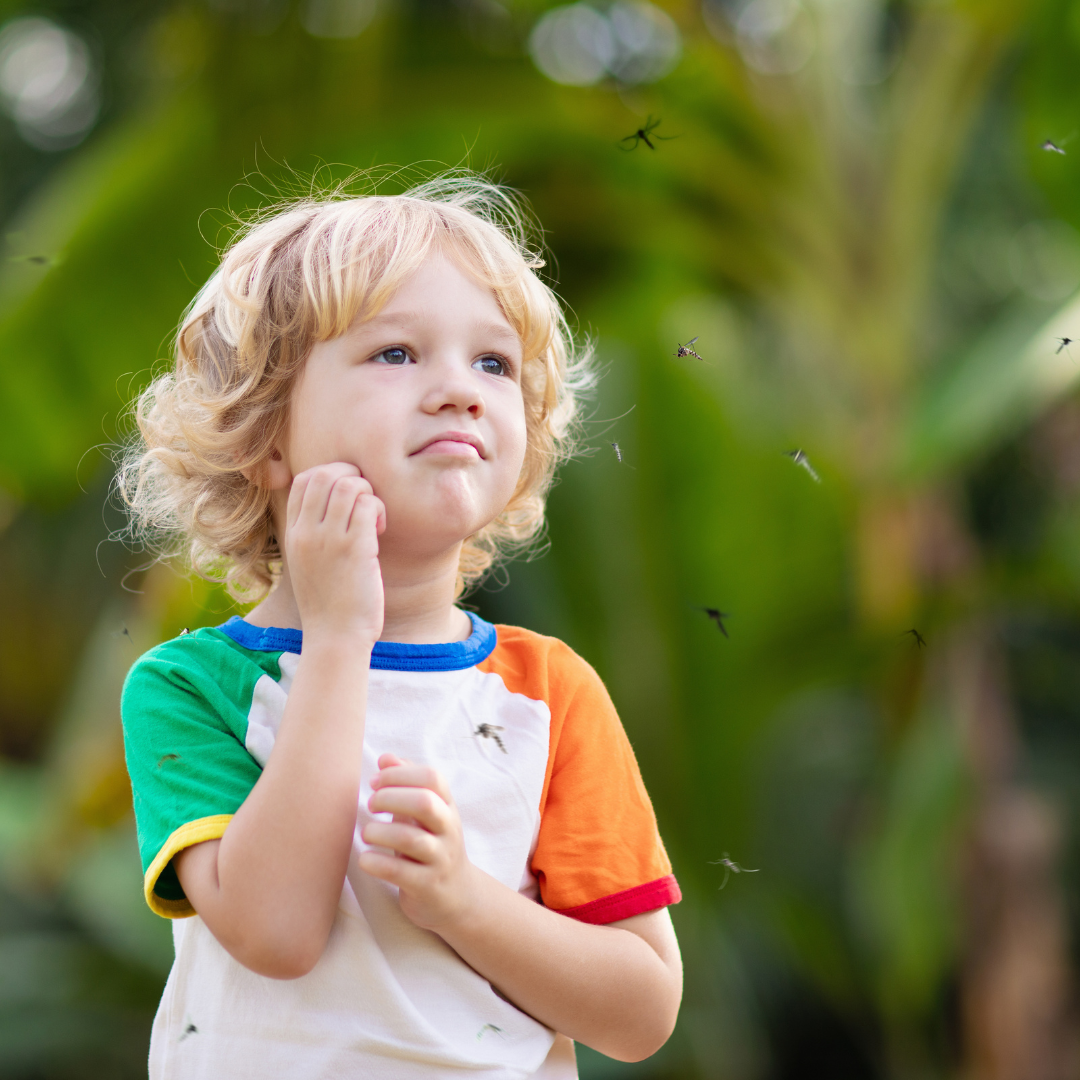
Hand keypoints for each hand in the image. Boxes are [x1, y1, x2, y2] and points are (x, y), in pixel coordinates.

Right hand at [284, 463, 384, 645]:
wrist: (334, 638)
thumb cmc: (328, 604)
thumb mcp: (307, 564)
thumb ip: (312, 534)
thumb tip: (333, 507)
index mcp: (293, 534)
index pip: (303, 480)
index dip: (330, 477)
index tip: (346, 500)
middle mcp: (307, 533)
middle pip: (324, 474)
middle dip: (351, 477)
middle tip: (364, 503)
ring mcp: (330, 540)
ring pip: (349, 484)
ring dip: (368, 494)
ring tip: (372, 520)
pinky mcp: (356, 549)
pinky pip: (369, 505)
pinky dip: (379, 509)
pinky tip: (379, 531)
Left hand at [358, 753, 478, 931]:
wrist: (458, 898)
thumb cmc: (432, 848)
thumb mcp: (426, 815)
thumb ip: (407, 785)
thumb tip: (386, 758)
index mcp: (447, 807)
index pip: (432, 778)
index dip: (400, 774)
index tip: (375, 781)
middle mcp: (448, 830)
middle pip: (424, 803)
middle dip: (391, 798)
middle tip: (371, 804)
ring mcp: (440, 859)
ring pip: (411, 839)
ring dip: (380, 832)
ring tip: (366, 833)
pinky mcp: (428, 886)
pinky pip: (400, 873)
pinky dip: (377, 863)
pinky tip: (365, 859)